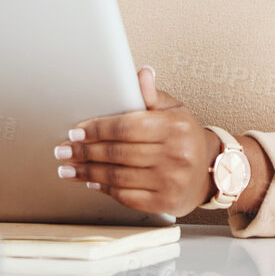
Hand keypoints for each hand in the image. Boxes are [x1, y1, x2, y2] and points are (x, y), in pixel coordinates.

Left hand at [56, 66, 220, 216]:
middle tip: (63, 150)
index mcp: (175, 127)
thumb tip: (141, 72)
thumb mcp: (175, 110)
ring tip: (68, 168)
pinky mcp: (164, 203)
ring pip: (117, 176)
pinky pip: (126, 196)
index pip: (126, 127)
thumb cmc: (186, 138)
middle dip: (84, 152)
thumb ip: (152, 94)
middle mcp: (175, 155)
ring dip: (87, 172)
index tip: (75, 131)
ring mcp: (170, 181)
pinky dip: (104, 189)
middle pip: (117, 153)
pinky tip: (91, 182)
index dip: (96, 129)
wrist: (211, 172)